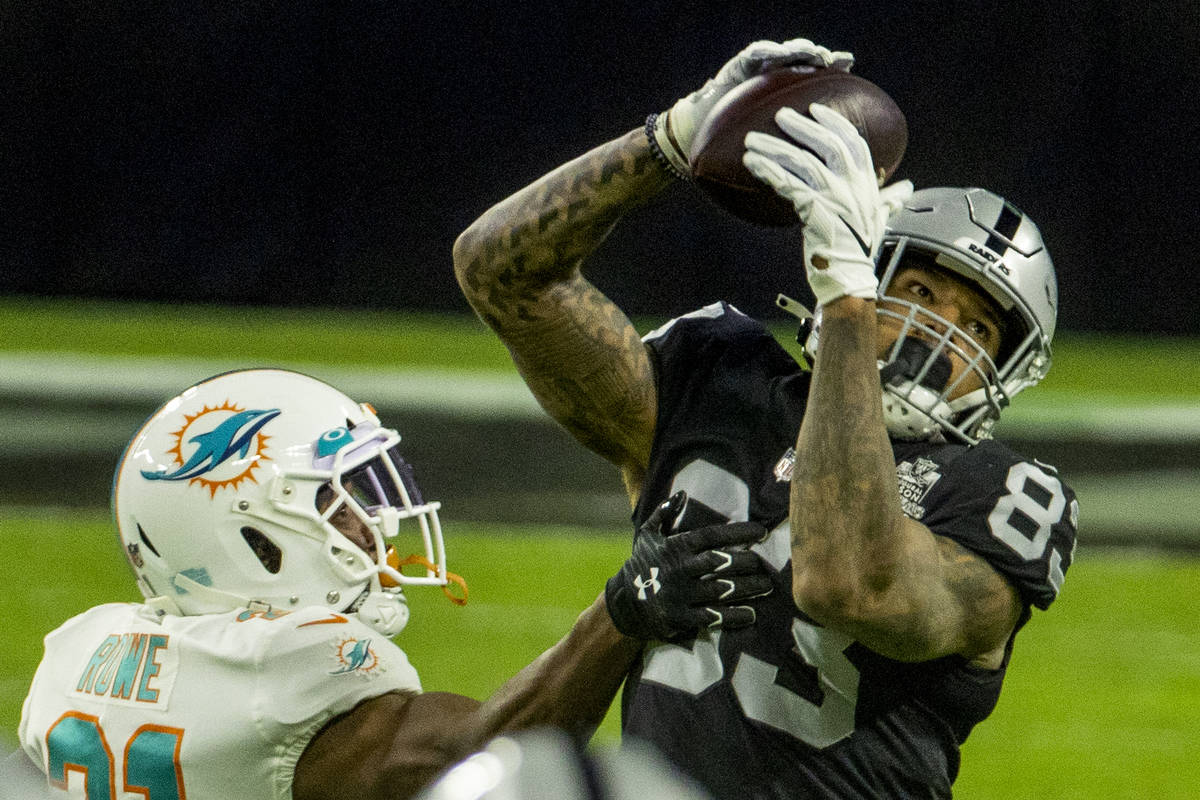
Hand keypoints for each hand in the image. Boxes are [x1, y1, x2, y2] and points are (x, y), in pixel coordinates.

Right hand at [605, 491, 771, 641]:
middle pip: (720, 562)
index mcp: (675, 546)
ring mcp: (680, 594)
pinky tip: (751, 614)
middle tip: (764, 564)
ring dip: (747, 588)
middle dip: (746, 562)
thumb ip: (664, 513)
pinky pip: (713, 616)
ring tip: (766, 586)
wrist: (623, 603)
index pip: (712, 536)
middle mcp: (679, 569)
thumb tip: (682, 493)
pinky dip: (734, 616)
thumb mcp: (648, 536)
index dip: (739, 533)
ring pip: (721, 589)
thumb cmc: (642, 564)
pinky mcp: (681, 617)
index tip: (761, 532)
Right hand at [649, 38, 853, 177]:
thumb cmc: (736, 154)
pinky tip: (774, 52)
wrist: (698, 144)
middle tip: (835, 59)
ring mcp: (756, 72)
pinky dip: (764, 52)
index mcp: (790, 99)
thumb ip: (797, 155)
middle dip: (821, 57)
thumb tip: (828, 172)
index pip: (817, 82)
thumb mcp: (775, 156)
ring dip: (797, 50)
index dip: (834, 73)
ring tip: (810, 52)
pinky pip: (752, 56)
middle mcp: (775, 82)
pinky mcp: (736, 68)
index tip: (851, 70)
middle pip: (804, 62)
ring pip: (782, 53)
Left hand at [742, 103, 913, 305]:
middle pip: (827, 144)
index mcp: (866, 184)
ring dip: (774, 148)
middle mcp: (852, 186)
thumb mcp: (880, 219)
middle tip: (780, 116)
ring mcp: (834, 197)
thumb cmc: (860, 250)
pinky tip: (751, 164)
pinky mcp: (814, 210)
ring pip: (801, 162)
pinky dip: (768, 171)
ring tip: (752, 141)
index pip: (853, 142)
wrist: (850, 278)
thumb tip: (906, 188)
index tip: (816, 109)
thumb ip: (889, 200)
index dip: (835, 123)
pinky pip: (787, 183)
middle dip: (802, 127)